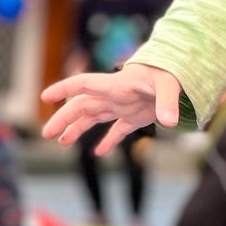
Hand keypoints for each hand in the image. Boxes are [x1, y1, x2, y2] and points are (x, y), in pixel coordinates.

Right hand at [41, 58, 180, 152]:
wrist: (179, 72)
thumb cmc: (171, 72)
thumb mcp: (169, 84)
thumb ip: (167, 101)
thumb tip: (169, 121)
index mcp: (115, 85)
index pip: (83, 84)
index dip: (63, 89)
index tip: (45, 97)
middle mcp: (114, 95)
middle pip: (82, 106)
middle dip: (64, 118)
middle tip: (48, 134)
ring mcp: (122, 106)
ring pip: (93, 117)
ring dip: (77, 128)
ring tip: (62, 141)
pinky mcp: (135, 116)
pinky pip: (117, 130)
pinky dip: (108, 141)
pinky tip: (99, 153)